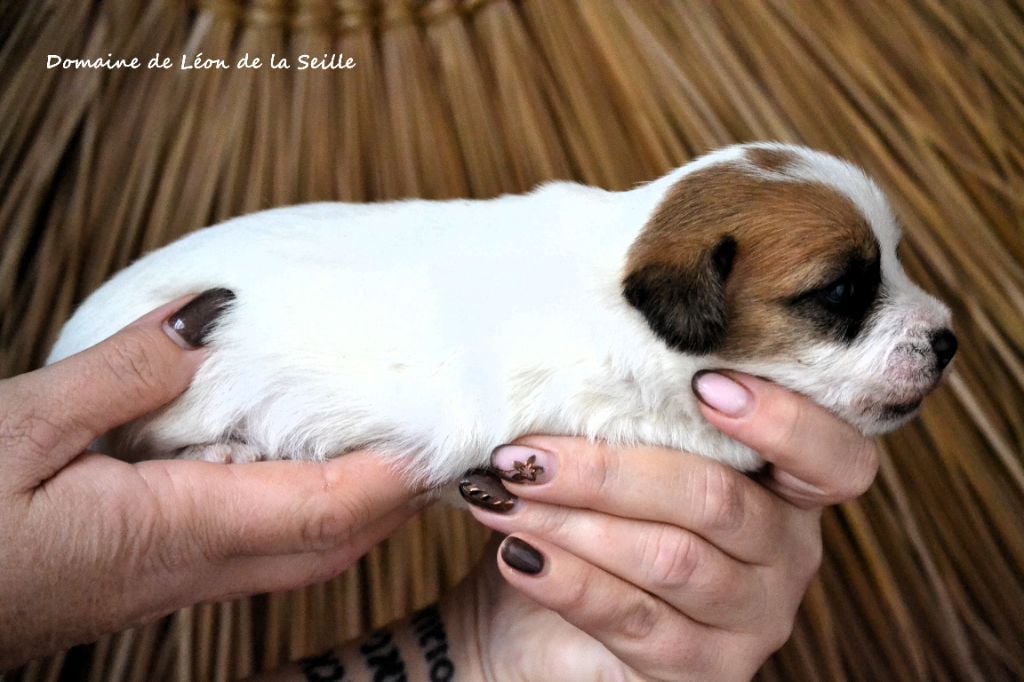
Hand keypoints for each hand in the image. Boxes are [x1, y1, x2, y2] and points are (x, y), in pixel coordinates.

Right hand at [0, 291, 423, 670]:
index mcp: (174, 531)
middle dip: (392, 499)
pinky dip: (294, 510)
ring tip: (379, 445)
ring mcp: (171, 582)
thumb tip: (214, 319)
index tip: (447, 436)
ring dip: (351, 507)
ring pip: (297, 554)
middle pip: (329, 544)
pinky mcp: (146, 577)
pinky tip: (283, 466)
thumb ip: (125, 375)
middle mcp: (190, 568)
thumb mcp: (20, 427)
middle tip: (430, 438)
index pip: (324, 509)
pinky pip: (250, 550)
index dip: (394, 475)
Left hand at [454, 371, 878, 680]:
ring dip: (575, 522)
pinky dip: (567, 580)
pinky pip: (633, 618)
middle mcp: (785, 556)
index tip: (703, 386)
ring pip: (668, 558)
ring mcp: (750, 621)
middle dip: (607, 471)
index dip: (785, 421)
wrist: (542, 627)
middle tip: (525, 455)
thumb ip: (631, 422)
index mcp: (785, 491)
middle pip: (715, 500)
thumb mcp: (622, 464)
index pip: (834, 459)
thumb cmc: (591, 524)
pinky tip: (517, 553)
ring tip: (508, 498)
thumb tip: (575, 365)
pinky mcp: (702, 671)